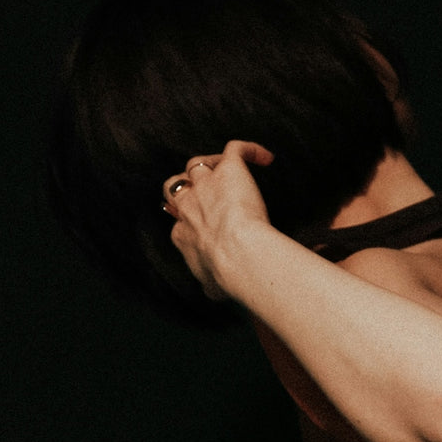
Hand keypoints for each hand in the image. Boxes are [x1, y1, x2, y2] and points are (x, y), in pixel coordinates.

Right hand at [161, 141, 275, 298]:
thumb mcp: (211, 288)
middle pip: (176, 186)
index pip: (179, 221)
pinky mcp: (228, 169)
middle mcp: (188, 204)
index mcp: (182, 233)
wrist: (237, 254)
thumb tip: (214, 293)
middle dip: (184, 185)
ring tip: (228, 168)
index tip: (207, 226)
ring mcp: (205, 184)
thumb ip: (210, 285)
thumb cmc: (226, 274)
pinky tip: (265, 157)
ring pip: (197, 164)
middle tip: (201, 189)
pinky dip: (249, 149)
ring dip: (209, 164)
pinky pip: (234, 149)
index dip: (190, 220)